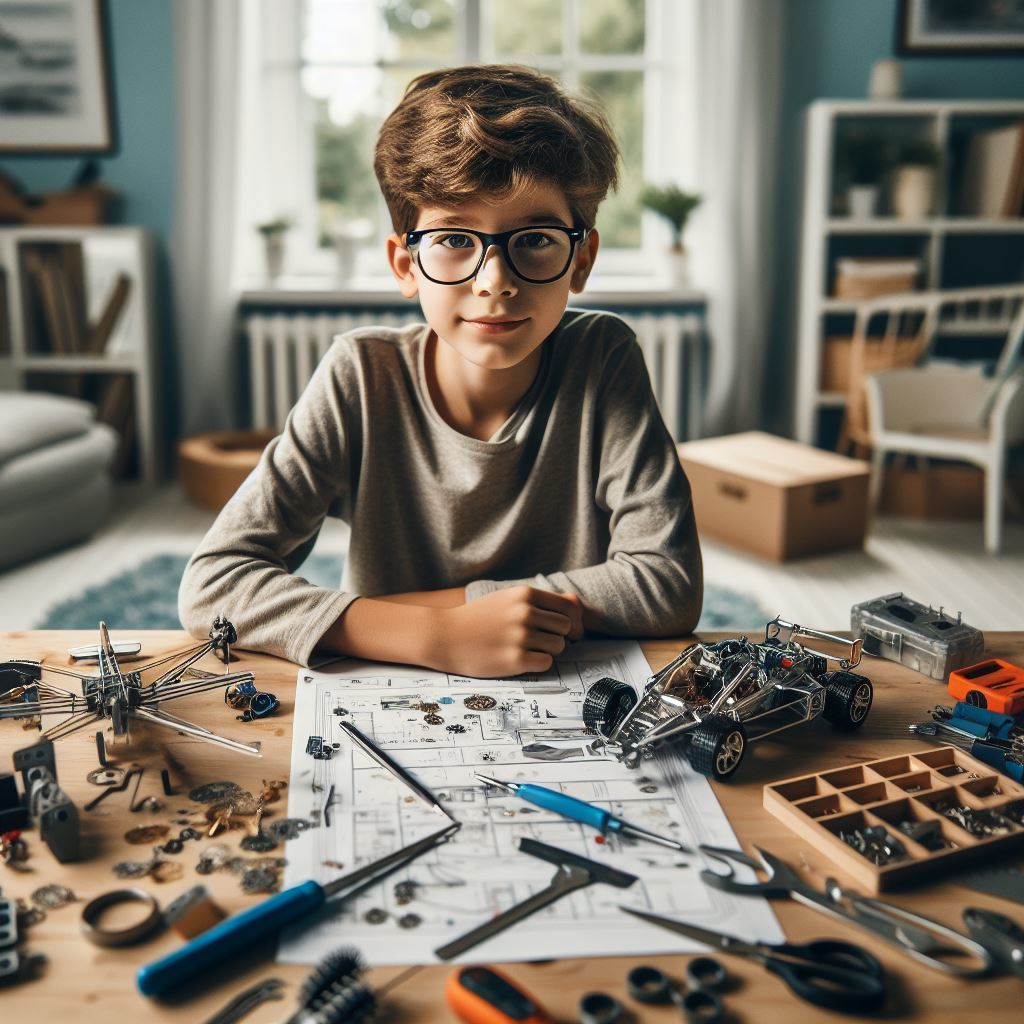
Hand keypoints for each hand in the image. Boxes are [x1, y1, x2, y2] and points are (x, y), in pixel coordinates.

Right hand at [430, 586, 582, 676]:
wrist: (444, 636)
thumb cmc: (479, 618)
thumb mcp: (508, 600)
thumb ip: (542, 601)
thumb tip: (577, 603)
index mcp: (525, 595)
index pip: (569, 608)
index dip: (570, 621)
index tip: (562, 630)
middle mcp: (525, 613)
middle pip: (567, 628)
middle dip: (559, 637)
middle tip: (540, 642)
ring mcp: (520, 636)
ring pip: (559, 646)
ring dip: (547, 651)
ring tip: (526, 650)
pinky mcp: (515, 660)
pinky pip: (546, 663)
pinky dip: (537, 664)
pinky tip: (520, 659)